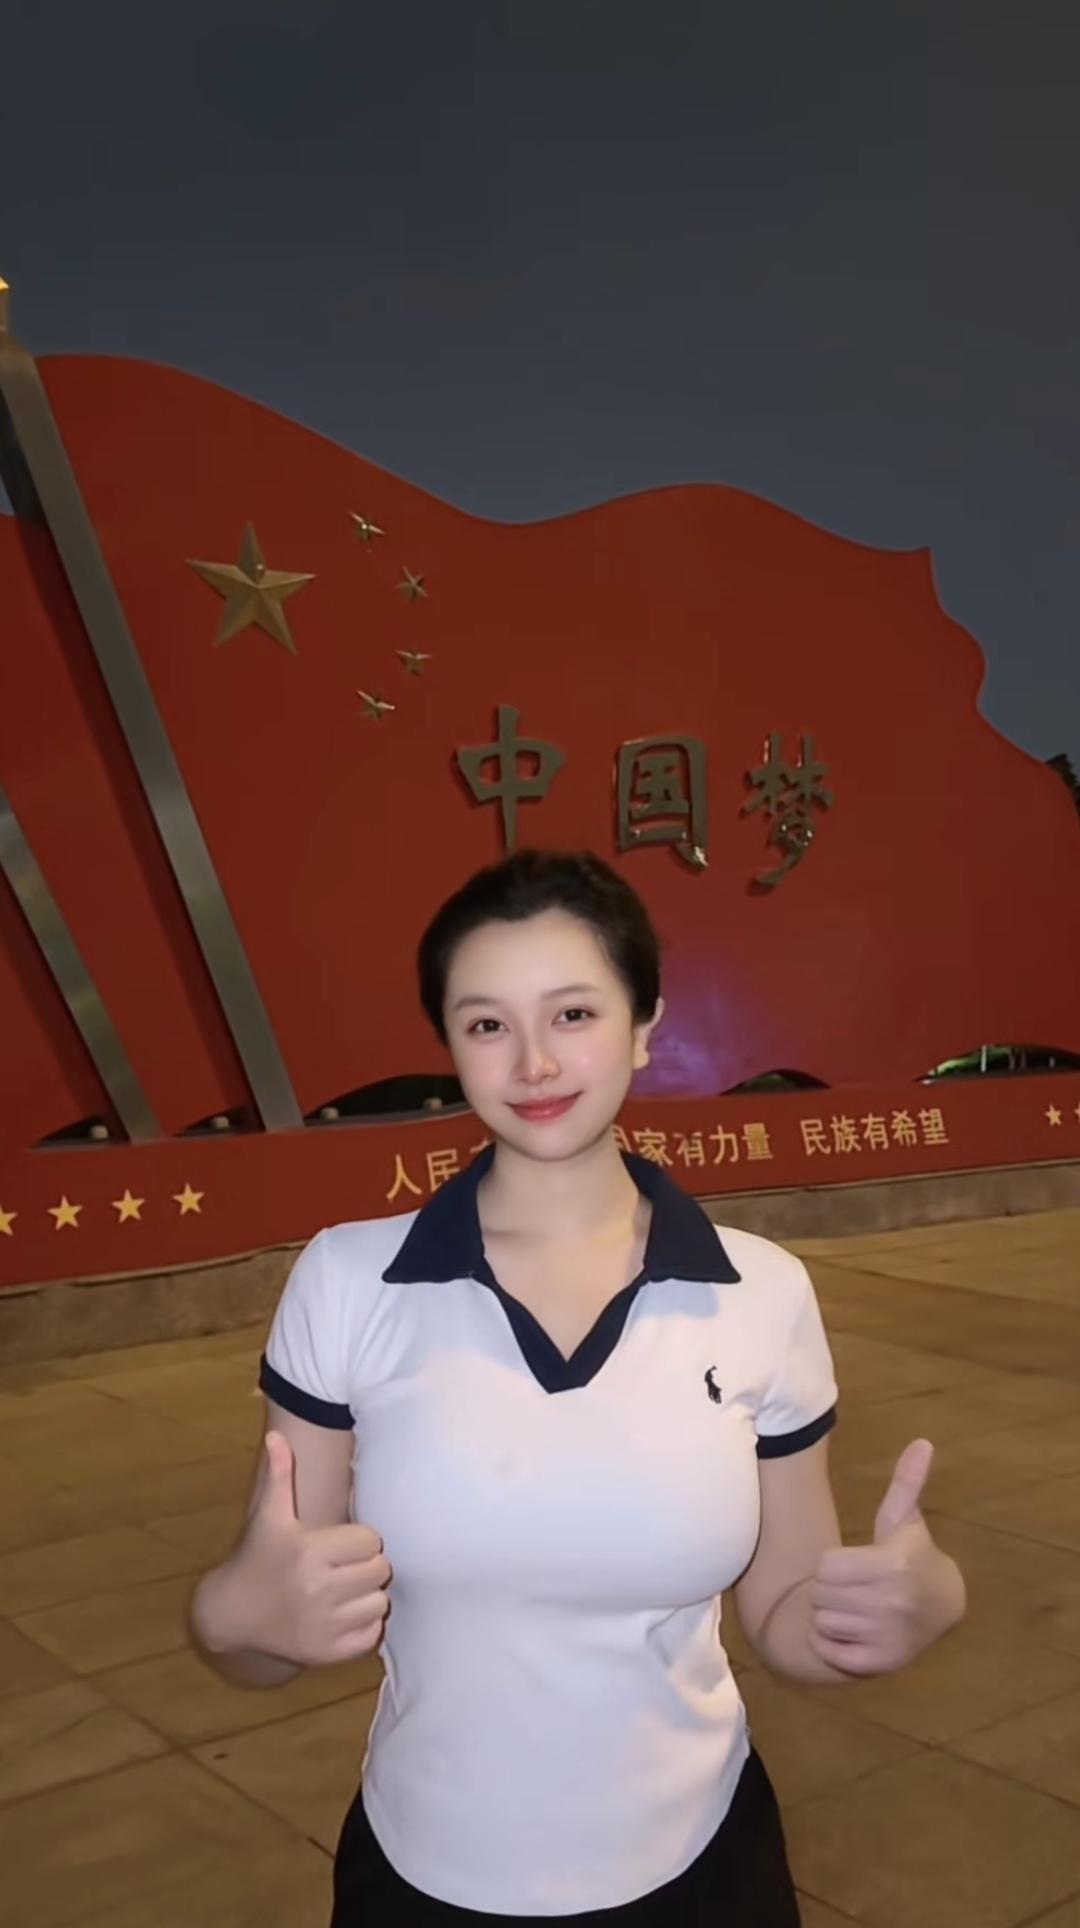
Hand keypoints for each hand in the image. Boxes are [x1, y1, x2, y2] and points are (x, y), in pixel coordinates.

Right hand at [213, 1432, 391, 1667]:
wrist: (234, 1616)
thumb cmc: (259, 1557)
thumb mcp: (269, 1517)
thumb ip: (280, 1475)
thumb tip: (276, 1435)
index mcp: (308, 1552)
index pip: (370, 1540)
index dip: (359, 1539)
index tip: (340, 1544)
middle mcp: (316, 1590)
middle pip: (381, 1570)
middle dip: (366, 1566)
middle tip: (344, 1567)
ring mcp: (323, 1626)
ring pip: (381, 1601)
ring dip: (368, 1595)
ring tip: (344, 1590)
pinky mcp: (328, 1654)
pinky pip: (373, 1634)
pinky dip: (364, 1625)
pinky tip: (341, 1615)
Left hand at [807, 1439, 964, 1675]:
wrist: (941, 1607)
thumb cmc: (912, 1555)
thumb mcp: (904, 1520)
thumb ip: (906, 1482)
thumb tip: (922, 1442)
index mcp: (892, 1565)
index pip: (825, 1567)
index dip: (833, 1565)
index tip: (854, 1564)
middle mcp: (891, 1603)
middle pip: (819, 1595)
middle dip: (829, 1589)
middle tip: (853, 1587)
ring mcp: (887, 1636)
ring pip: (822, 1623)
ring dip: (831, 1616)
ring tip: (855, 1608)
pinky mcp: (882, 1663)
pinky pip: (830, 1653)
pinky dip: (832, 1644)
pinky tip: (853, 1631)